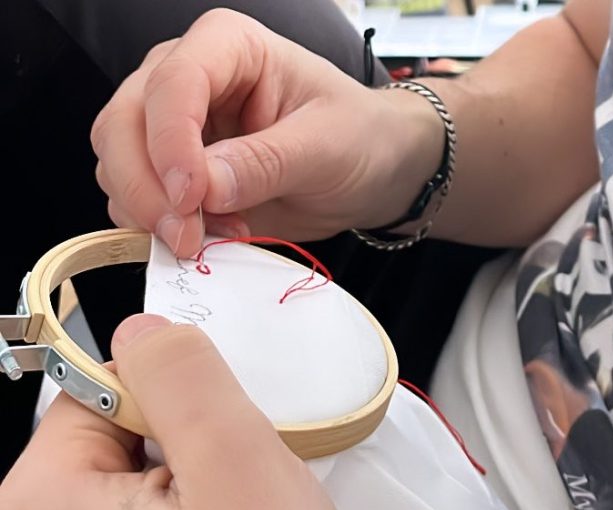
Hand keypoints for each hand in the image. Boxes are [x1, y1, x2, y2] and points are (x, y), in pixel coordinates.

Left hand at [0, 314, 362, 509]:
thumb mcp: (237, 462)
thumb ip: (183, 373)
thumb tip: (145, 327)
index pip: (92, 392)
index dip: (171, 396)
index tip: (217, 432)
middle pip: (113, 438)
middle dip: (186, 447)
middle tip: (235, 498)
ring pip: (137, 483)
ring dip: (195, 490)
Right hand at [92, 8, 443, 256]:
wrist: (372, 171)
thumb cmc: (359, 137)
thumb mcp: (327, 147)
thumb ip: (266, 162)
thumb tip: (205, 187)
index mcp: (228, 46)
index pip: (173, 83)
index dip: (170, 143)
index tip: (192, 197)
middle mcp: (186, 77)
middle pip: (123, 124)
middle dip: (146, 187)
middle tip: (187, 235)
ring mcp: (171, 126)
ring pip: (117, 165)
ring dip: (152, 213)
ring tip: (216, 235)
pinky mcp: (171, 173)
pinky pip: (134, 200)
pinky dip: (157, 228)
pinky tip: (209, 238)